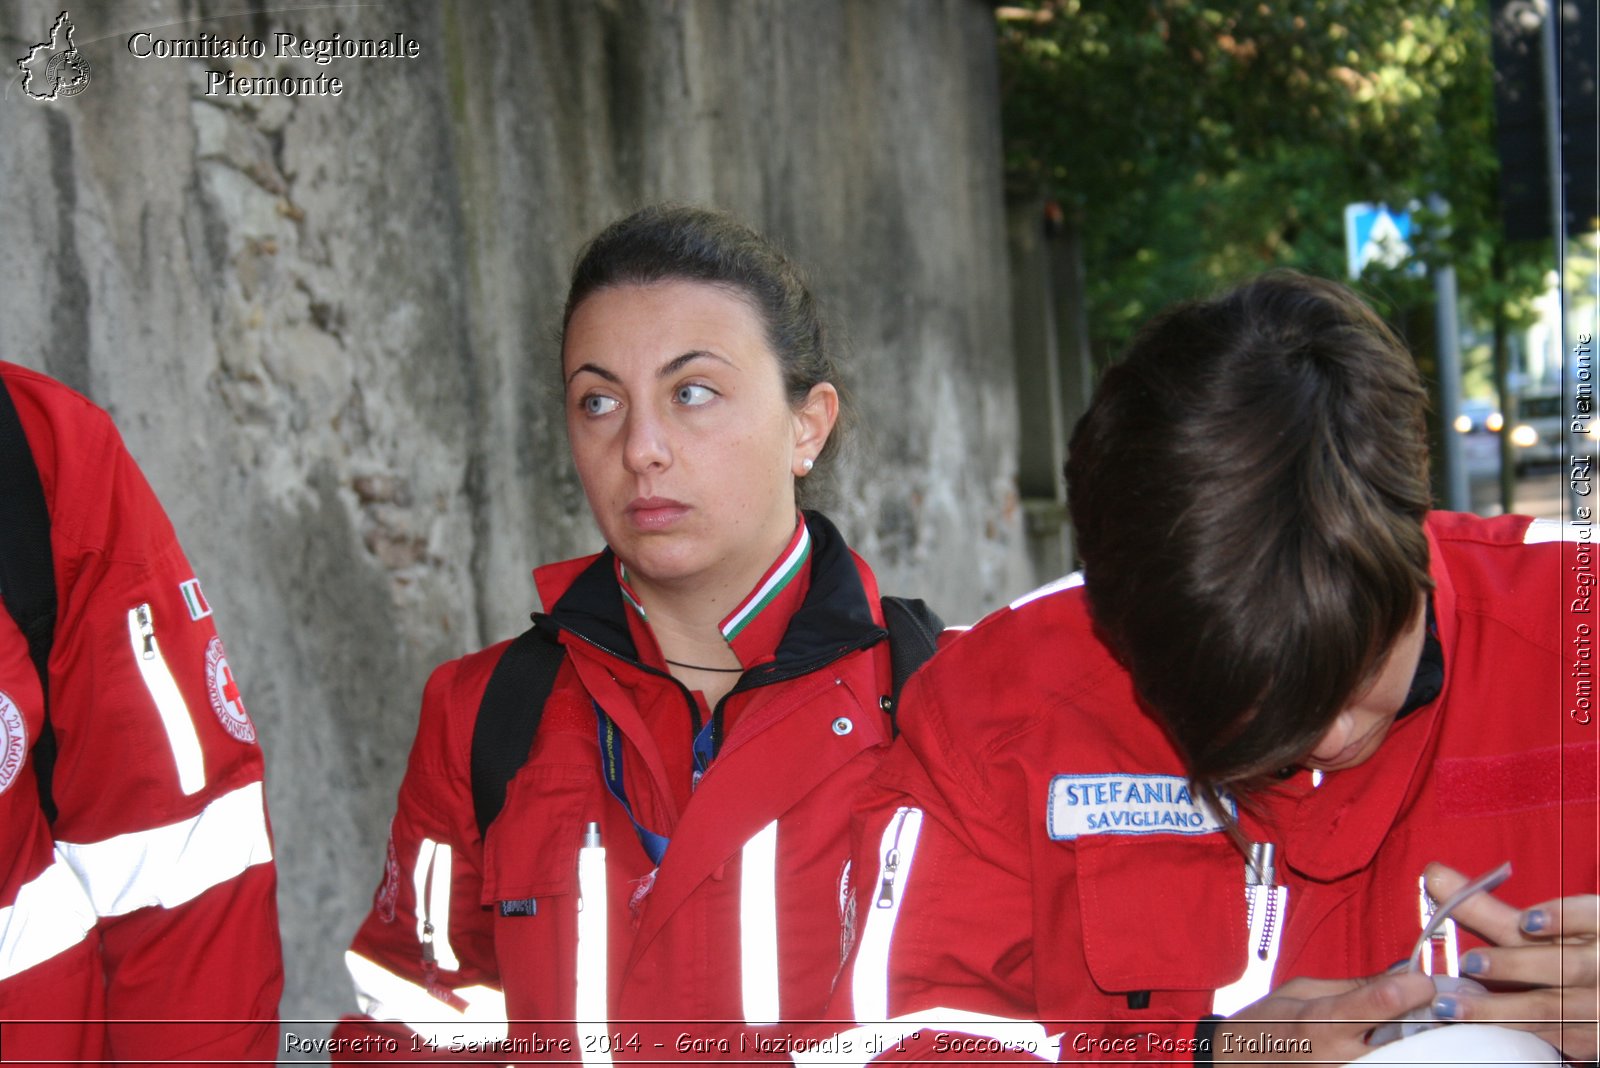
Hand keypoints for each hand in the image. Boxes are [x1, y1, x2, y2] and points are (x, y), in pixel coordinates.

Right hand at [1213, 971, 1435, 1063]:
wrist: (1239, 1064)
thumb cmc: (1266, 1024)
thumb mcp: (1302, 991)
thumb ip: (1355, 986)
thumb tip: (1403, 973)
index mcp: (1321, 1021)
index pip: (1382, 1002)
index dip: (1414, 986)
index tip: (1423, 978)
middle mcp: (1337, 1057)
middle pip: (1406, 1039)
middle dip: (1427, 1020)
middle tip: (1437, 1007)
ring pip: (1405, 1060)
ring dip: (1419, 1042)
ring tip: (1421, 1028)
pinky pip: (1387, 1066)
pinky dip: (1401, 1055)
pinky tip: (1399, 1046)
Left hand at [1424, 862, 1598, 1061]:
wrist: (1596, 996)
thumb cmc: (1566, 950)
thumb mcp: (1541, 927)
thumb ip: (1487, 906)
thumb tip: (1433, 876)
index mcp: (1597, 929)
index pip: (1589, 917)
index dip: (1563, 918)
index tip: (1528, 920)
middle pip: (1565, 966)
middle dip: (1517, 964)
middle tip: (1469, 962)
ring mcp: (1598, 1007)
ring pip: (1552, 1009)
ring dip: (1499, 1007)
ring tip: (1450, 1004)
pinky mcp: (1590, 1039)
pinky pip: (1551, 1038)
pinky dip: (1511, 1032)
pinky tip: (1474, 1028)